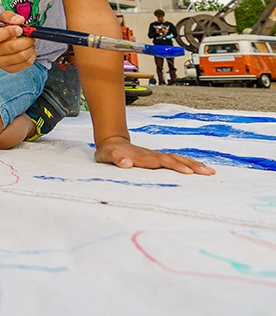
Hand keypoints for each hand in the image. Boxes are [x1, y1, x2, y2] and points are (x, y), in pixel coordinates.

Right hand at [0, 10, 36, 72]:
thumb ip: (8, 16)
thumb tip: (20, 20)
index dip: (10, 31)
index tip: (19, 29)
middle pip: (13, 47)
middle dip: (27, 40)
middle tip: (31, 36)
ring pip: (22, 56)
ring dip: (31, 47)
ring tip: (31, 43)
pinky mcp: (9, 69)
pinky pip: (26, 63)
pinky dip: (32, 55)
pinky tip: (29, 50)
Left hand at [95, 137, 215, 174]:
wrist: (112, 143)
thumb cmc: (110, 152)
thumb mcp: (107, 155)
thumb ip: (116, 159)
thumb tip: (126, 164)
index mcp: (142, 157)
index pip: (161, 162)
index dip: (174, 166)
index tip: (186, 171)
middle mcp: (153, 155)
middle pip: (175, 159)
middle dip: (191, 165)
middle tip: (206, 172)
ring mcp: (157, 156)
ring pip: (178, 158)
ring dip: (194, 164)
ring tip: (210, 172)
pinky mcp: (159, 159)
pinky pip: (177, 160)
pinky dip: (189, 164)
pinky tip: (201, 169)